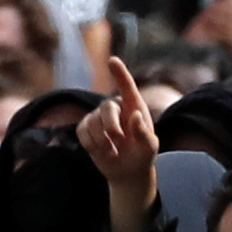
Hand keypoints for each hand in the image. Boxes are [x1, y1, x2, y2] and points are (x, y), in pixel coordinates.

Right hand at [79, 75, 160, 201]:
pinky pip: (82, 131)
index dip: (119, 73)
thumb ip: (145, 133)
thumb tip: (135, 116)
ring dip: (102, 141)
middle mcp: (116, 107)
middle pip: (106, 107)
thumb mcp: (150, 147)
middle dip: (110, 126)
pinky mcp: (86, 127)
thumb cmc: (143, 155)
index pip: (127, 86)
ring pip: (92, 122)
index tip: (112, 60)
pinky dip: (91, 144)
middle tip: (118, 141)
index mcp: (134, 106)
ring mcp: (99, 116)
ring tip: (113, 152)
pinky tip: (102, 151)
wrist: (128, 171)